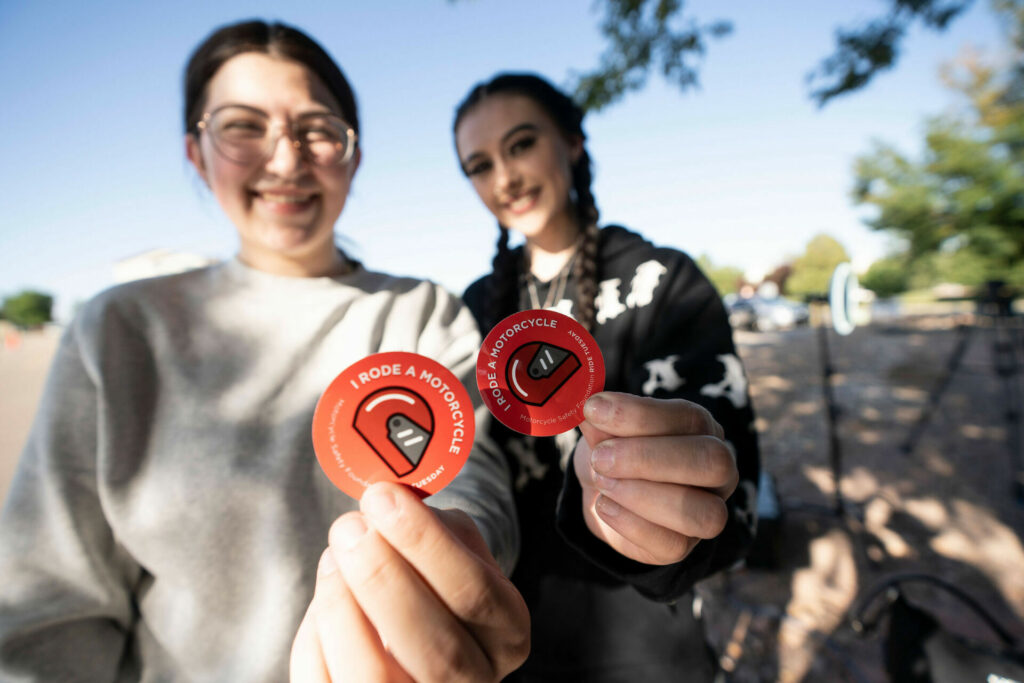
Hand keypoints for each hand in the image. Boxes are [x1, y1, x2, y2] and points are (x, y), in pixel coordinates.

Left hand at [290, 482, 529, 681]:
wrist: (422, 617)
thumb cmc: (436, 574)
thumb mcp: (454, 541)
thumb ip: (431, 524)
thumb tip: (387, 502)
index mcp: (506, 633)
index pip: (474, 595)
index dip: (425, 544)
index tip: (383, 498)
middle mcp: (475, 681)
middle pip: (435, 649)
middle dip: (383, 579)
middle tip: (349, 527)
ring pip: (376, 678)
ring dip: (343, 609)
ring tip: (332, 557)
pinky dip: (316, 639)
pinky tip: (324, 596)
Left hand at [574, 391, 738, 564]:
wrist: (602, 490)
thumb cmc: (613, 448)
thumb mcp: (605, 427)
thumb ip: (604, 420)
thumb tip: (594, 409)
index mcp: (704, 429)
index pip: (689, 418)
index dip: (640, 414)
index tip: (595, 410)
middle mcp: (718, 471)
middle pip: (712, 463)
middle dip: (648, 458)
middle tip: (600, 457)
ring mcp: (707, 512)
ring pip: (703, 513)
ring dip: (642, 496)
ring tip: (602, 482)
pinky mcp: (683, 548)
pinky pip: (672, 545)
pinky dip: (631, 524)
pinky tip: (604, 505)